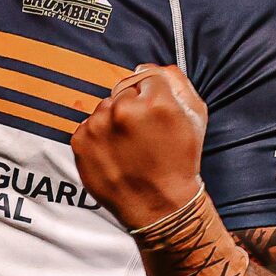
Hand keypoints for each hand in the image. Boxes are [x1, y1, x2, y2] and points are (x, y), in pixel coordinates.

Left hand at [71, 65, 206, 229]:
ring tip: (130, 148)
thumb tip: (148, 66)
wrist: (161, 208)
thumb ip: (177, 82)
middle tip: (144, 136)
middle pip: (124, 90)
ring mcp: (98, 126)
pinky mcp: (80, 141)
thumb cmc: (181, 163)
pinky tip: (115, 155)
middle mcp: (123, 110)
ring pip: (105, 108)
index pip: (147, 77)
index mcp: (155, 102)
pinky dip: (99, 137)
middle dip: (133, 107)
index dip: (154, 97)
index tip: (156, 117)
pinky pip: (89, 126)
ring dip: (114, 122)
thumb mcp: (195, 118)